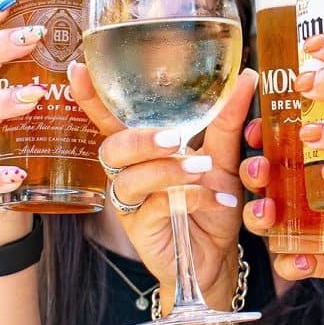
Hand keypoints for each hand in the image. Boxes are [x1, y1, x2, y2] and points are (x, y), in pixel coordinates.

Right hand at [69, 63, 254, 310]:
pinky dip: (190, 197)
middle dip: (141, 138)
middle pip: (112, 147)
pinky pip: (156, 206)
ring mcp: (131, 201)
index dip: (91, 96)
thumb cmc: (211, 204)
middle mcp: (129, 171)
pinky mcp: (140, 228)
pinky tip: (217, 200)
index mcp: (143, 148)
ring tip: (202, 168)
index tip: (79, 69)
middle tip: (176, 139)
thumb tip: (245, 77)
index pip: (111, 118)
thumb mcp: (225, 157)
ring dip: (168, 169)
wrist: (218, 255)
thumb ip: (228, 119)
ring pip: (131, 177)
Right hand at [236, 117, 323, 302]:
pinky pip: (296, 261)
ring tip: (269, 212)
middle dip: (254, 170)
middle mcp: (307, 188)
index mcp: (320, 152)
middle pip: (263, 177)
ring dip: (260, 216)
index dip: (259, 130)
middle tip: (261, 165)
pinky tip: (301, 259)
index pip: (276, 137)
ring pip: (267, 220)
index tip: (255, 122)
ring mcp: (311, 225)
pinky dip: (293, 261)